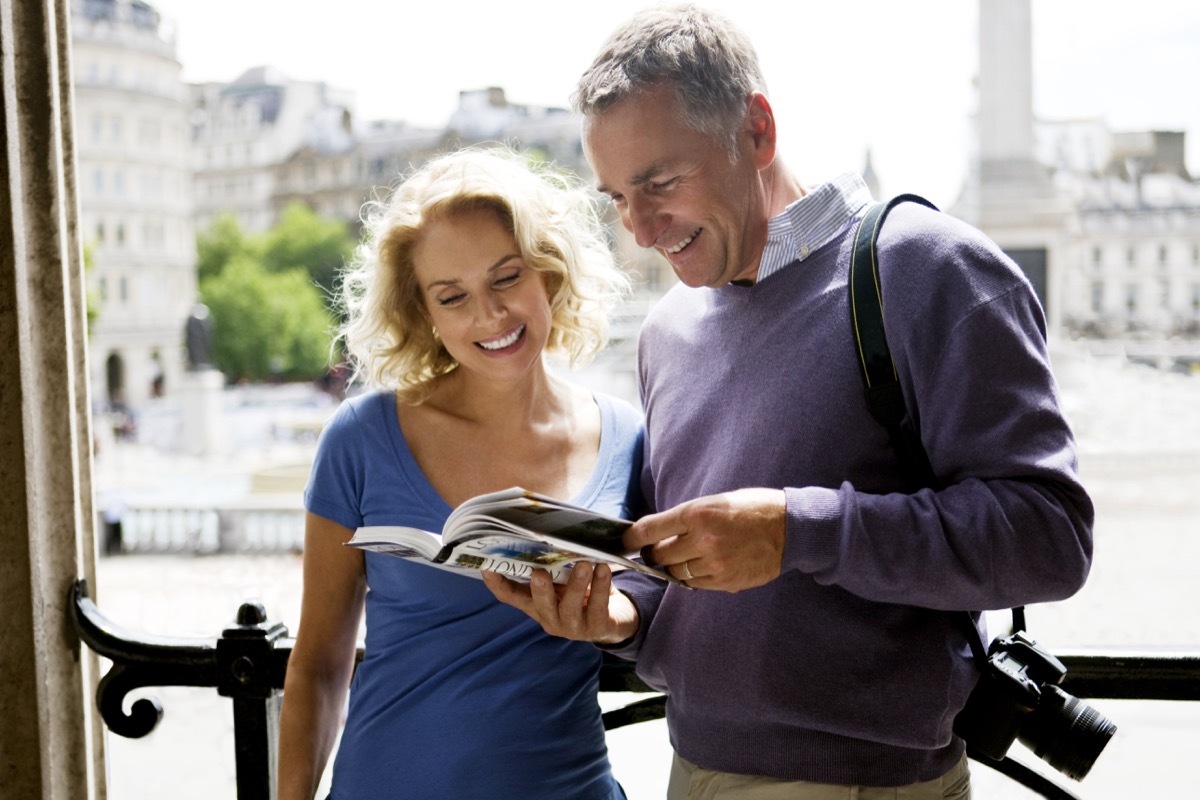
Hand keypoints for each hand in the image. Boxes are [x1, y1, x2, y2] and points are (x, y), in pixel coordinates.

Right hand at [482, 562, 639, 644]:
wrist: (615, 618)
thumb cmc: (582, 592)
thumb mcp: (563, 579)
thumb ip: (553, 563)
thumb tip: (546, 533)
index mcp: (537, 604)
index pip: (511, 597)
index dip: (497, 584)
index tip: (486, 567)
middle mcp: (550, 618)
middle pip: (540, 605)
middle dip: (540, 590)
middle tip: (539, 572)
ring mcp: (572, 627)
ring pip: (570, 607)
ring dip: (576, 584)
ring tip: (585, 564)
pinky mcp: (596, 628)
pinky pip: (597, 607)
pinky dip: (600, 587)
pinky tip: (604, 569)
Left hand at [625, 488, 785, 591]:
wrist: (790, 529)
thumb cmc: (752, 508)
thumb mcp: (716, 501)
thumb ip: (687, 517)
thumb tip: (658, 533)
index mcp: (698, 513)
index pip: (650, 529)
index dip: (632, 537)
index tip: (625, 541)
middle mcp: (704, 539)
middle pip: (660, 555)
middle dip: (653, 554)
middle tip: (654, 550)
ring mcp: (715, 563)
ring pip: (676, 572)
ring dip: (673, 567)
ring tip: (680, 558)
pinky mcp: (726, 581)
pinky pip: (695, 584)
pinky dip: (691, 577)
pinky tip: (699, 566)